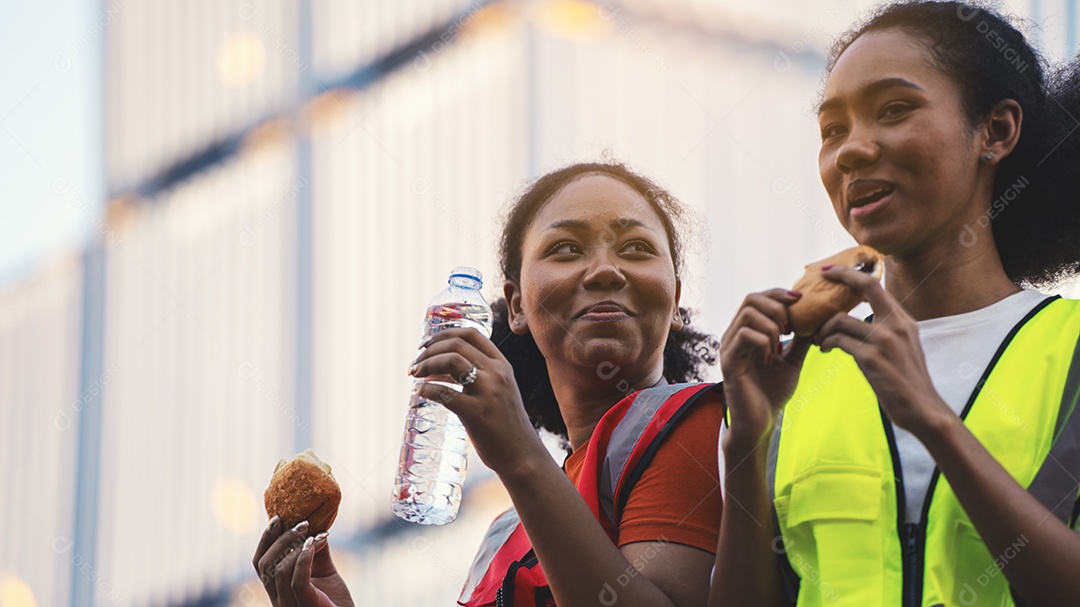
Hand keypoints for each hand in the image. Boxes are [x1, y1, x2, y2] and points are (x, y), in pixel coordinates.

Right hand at [252, 517, 354, 606]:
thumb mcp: (324, 569)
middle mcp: (278, 599)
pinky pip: (296, 580)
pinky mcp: (306, 605)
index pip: (260, 563)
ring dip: (295, 545)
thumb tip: (315, 522)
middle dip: (281, 538)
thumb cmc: (335, 599)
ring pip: (279, 570)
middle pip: (265, 565)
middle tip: (303, 523)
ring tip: (314, 533)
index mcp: (277, 589)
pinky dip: (304, 558)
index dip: (265, 539)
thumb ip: (316, 550)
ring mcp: (290, 604)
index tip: (278, 518)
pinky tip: (314, 543)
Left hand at [409, 327, 546, 479]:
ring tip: (415, 374)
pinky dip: (427, 389)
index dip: (444, 333)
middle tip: (415, 362)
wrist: (521, 454)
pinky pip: (444, 392)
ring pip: (451, 361)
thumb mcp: (498, 391)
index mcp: (502, 365)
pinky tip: (421, 392)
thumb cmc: (504, 424)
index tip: (427, 343)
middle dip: (429, 350)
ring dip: (426, 364)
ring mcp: (487, 392)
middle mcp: (497, 373)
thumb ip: (476, 376)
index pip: (471, 334)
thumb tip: (436, 370)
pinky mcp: (476, 412)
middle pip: (456, 345)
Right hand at [720, 289, 811, 448]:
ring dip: (772, 327)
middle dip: (777, 307)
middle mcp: (733, 335)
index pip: (758, 298)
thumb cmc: (772, 392)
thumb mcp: (792, 361)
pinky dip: (764, 342)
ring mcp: (729, 347)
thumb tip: (817, 320)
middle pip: (751, 298)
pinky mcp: (729, 361)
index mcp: (746, 331)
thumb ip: (801, 340)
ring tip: (780, 346)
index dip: (779, 293)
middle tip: (791, 328)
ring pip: (749, 315)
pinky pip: (745, 336)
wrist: (761, 422)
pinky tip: (770, 358)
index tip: (801, 300)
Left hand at [813, 265, 951, 434]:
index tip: (830, 270)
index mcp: (904, 320)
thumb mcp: (904, 348)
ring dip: (823, 329)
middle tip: (818, 284)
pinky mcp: (872, 358)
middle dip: (838, 278)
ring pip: (840, 320)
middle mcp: (897, 325)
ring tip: (818, 340)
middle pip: (864, 287)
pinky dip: (825, 343)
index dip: (851, 273)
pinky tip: (823, 349)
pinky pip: (838, 341)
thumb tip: (861, 321)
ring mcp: (885, 340)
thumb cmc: (907, 382)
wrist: (922, 409)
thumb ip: (886, 331)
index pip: (876, 285)